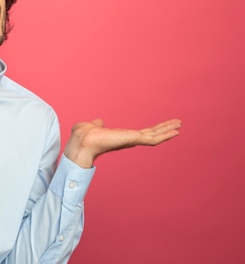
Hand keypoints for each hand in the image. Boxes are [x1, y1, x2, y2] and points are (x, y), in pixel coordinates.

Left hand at [63, 118, 181, 167]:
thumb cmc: (83, 135)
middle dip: (164, 129)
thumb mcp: (92, 126)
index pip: (139, 134)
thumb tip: (99, 122)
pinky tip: (176, 131)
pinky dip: (165, 135)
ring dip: (167, 130)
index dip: (151, 130)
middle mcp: (128, 140)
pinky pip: (154, 139)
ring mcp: (132, 141)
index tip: (160, 127)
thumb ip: (97, 124)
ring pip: (155, 136)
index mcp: (120, 137)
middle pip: (151, 134)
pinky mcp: (134, 140)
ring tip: (180, 124)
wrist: (83, 141)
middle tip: (177, 124)